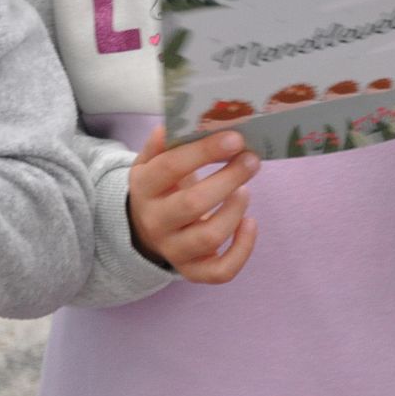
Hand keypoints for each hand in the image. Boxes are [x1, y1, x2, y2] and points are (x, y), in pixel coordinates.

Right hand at [126, 125, 259, 283]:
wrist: (145, 229)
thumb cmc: (160, 187)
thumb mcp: (152, 162)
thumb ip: (163, 143)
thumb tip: (174, 123)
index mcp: (144, 187)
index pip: (170, 167)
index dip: (203, 152)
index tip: (234, 138)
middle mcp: (155, 221)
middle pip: (192, 204)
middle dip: (227, 179)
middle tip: (251, 160)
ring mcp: (173, 250)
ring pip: (208, 237)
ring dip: (234, 211)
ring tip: (245, 190)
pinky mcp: (193, 271)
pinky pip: (221, 271)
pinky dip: (242, 250)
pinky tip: (250, 223)